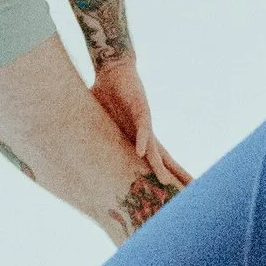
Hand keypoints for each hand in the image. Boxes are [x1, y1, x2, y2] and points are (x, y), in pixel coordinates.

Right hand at [89, 52, 187, 199]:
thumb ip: (96, 139)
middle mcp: (144, 135)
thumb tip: (75, 151)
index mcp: (136, 140)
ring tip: (165, 182)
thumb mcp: (100, 124)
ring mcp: (144, 123)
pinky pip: (142, 127)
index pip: (155, 163)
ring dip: (158, 166)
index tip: (173, 196)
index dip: (164, 179)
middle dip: (176, 177)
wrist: (114, 69)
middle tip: (189, 194)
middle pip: (164, 160)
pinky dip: (142, 140)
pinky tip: (143, 154)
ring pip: (154, 148)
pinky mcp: (140, 108)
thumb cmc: (108, 96)